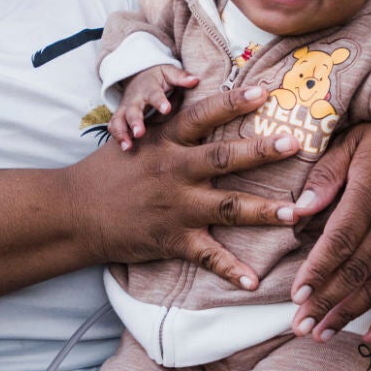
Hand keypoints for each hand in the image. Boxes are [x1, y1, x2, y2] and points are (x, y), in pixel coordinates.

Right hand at [69, 82, 300, 289]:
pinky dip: (230, 270)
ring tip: (294, 212)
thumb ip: (172, 122)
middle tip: (294, 143)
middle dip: (261, 152)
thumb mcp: (138, 136)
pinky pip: (207, 256)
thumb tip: (196, 88)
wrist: (75, 212)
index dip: (234, 103)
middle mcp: (174, 171)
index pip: (203, 116)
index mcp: (166, 141)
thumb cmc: (110, 171)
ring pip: (227, 207)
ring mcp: (175, 207)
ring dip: (262, 211)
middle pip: (222, 158)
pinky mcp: (172, 239)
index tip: (265, 92)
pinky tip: (253, 281)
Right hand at [111, 64, 198, 149]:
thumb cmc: (159, 78)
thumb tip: (195, 80)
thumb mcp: (169, 73)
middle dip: (135, 121)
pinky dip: (117, 136)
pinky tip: (125, 148)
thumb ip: (181, 77)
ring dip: (122, 133)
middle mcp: (135, 99)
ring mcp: (126, 108)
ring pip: (119, 119)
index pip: (154, 94)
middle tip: (139, 133)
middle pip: (132, 110)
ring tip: (128, 146)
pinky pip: (114, 126)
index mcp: (149, 88)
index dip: (159, 102)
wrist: (139, 76)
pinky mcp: (121, 116)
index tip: (167, 109)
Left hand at [286, 123, 370, 341]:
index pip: (341, 236)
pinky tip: (369, 338)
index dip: (319, 268)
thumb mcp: (349, 141)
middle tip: (299, 328)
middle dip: (327, 301)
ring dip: (347, 312)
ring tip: (318, 336)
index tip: (296, 294)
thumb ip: (326, 173)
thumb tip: (301, 209)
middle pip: (357, 268)